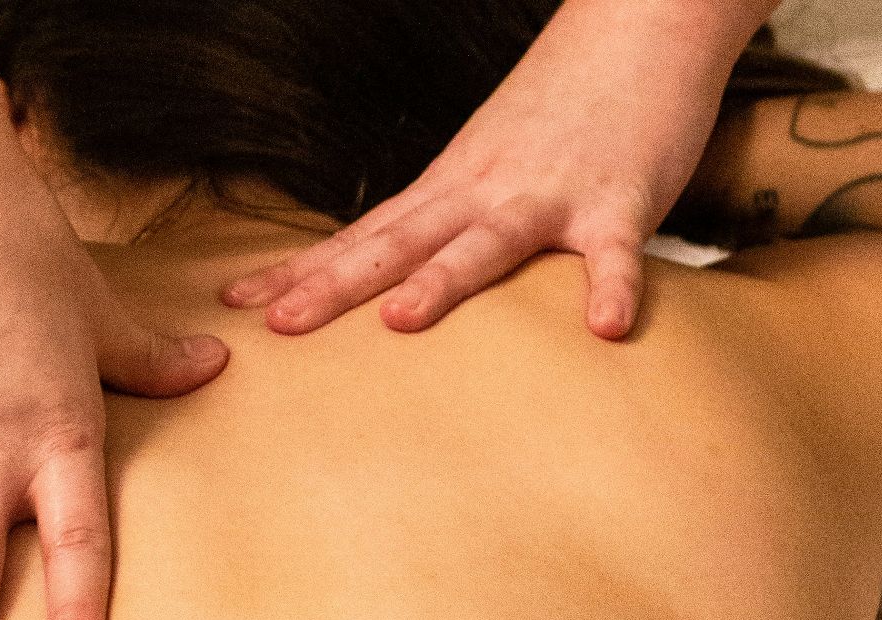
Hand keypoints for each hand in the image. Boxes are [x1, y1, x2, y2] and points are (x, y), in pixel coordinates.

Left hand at [222, 0, 751, 339]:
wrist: (640, 24)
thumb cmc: (563, 106)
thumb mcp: (486, 159)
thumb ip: (446, 217)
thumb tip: (397, 275)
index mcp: (448, 186)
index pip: (362, 235)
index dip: (302, 270)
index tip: (241, 303)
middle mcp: (483, 189)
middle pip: (398, 243)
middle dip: (336, 286)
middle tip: (279, 326)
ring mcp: (549, 194)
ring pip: (488, 242)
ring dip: (444, 280)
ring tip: (401, 320)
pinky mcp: (620, 200)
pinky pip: (616, 252)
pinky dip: (612, 287)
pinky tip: (603, 328)